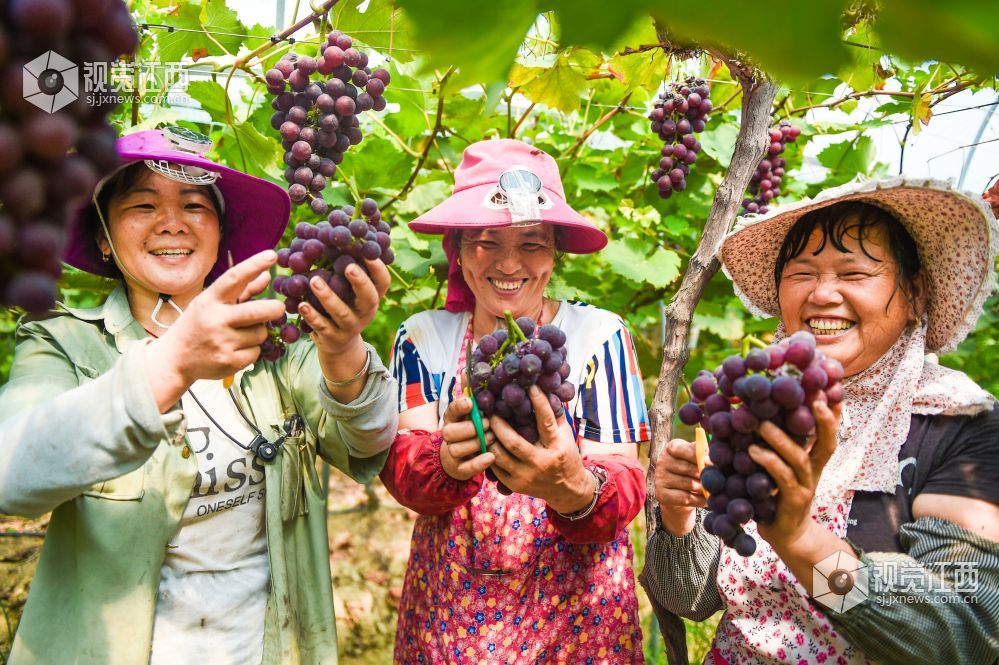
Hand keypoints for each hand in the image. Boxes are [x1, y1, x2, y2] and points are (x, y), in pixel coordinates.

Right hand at [146, 250, 283, 409]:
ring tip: (241, 334)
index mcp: (210, 300)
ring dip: (258, 332)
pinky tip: (236, 350)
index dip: (254, 265)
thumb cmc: (198, 325)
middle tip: (278, 308)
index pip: (234, 278)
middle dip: (274, 308)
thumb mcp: (212, 303)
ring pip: (260, 333)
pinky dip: (252, 351)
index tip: (271, 255)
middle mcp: (215, 319)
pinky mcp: (229, 362)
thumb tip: (266, 276)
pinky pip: (256, 352)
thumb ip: (242, 291)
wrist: (174, 359)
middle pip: (258, 311)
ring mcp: (222, 342)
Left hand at [300, 258, 389, 364]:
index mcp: (372, 296)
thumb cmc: (342, 304)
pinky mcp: (334, 338)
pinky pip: (323, 327)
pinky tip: (301, 304)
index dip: (378, 267)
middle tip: (348, 266)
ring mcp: (351, 327)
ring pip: (342, 313)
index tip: (367, 251)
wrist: (338, 343)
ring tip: (314, 280)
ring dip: (328, 296)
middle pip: (369, 298)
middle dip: (360, 282)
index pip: (383, 281)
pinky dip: (312, 316)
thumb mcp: (348, 289)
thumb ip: (344, 267)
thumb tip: (331, 232)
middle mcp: (366, 312)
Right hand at [440, 395, 494, 480]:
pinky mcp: (460, 469)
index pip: (451, 410)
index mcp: (452, 418)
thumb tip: (467, 369)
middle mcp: (449, 435)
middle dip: (470, 428)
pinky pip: (466, 468)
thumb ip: (470, 392)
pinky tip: (491, 456)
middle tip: (487, 424)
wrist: (460, 457)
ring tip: (492, 438)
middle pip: (450, 432)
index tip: (470, 403)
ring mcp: (453, 453)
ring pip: (458, 449)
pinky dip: (479, 463)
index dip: (459, 406)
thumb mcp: (471, 411)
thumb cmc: (471, 428)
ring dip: (476, 443)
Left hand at [488, 386, 592, 513]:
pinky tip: (485, 442)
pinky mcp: (515, 485)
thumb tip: (544, 390)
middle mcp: (541, 463)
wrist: (567, 489)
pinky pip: (495, 469)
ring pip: (499, 457)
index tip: (530, 387)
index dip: (539, 403)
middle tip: (490, 411)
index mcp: (556, 447)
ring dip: (489, 439)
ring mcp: (526, 476)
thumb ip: (555, 416)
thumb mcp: (566, 436)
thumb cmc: (566, 456)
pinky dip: (488, 454)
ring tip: (483, 426)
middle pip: (514, 443)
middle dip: (498, 425)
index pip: (546, 422)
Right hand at [654, 438, 705, 535]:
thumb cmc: (692, 471)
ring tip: (711, 489)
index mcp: (672, 447)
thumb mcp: (696, 458)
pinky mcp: (661, 494)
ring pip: (689, 484)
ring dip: (703, 488)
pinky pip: (686, 498)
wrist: (680, 494)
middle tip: (716, 479)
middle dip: (704, 474)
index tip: (712, 463)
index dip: (699, 456)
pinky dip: (699, 500)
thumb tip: (710, 455)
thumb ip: (703, 453)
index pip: (683, 449)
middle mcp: (662, 460)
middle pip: (688, 468)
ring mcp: (660, 478)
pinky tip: (706, 499)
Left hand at [749, 399, 841, 548]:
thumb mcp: (777, 466)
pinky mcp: (793, 501)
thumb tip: (753, 413)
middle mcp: (814, 471)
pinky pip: (783, 478)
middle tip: (813, 397)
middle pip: (828, 443)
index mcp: (813, 460)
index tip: (831, 388)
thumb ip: (773, 444)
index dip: (833, 413)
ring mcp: (806, 486)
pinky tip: (752, 450)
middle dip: (824, 420)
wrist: (786, 535)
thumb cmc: (777, 494)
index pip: (828, 433)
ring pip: (799, 458)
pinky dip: (768, 462)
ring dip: (781, 438)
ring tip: (761, 422)